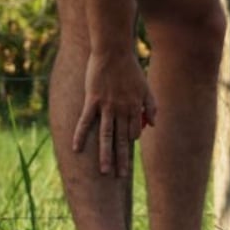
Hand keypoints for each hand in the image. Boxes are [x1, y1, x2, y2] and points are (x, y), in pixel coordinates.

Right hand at [73, 51, 156, 176]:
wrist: (114, 52)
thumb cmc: (130, 69)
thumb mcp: (146, 87)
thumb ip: (151, 106)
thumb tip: (153, 125)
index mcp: (135, 108)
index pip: (134, 133)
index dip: (130, 143)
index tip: (125, 153)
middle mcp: (122, 110)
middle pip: (122, 140)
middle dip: (121, 159)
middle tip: (119, 177)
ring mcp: (107, 106)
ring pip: (106, 136)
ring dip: (105, 155)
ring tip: (104, 172)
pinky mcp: (92, 101)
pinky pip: (86, 122)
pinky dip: (80, 136)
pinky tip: (76, 149)